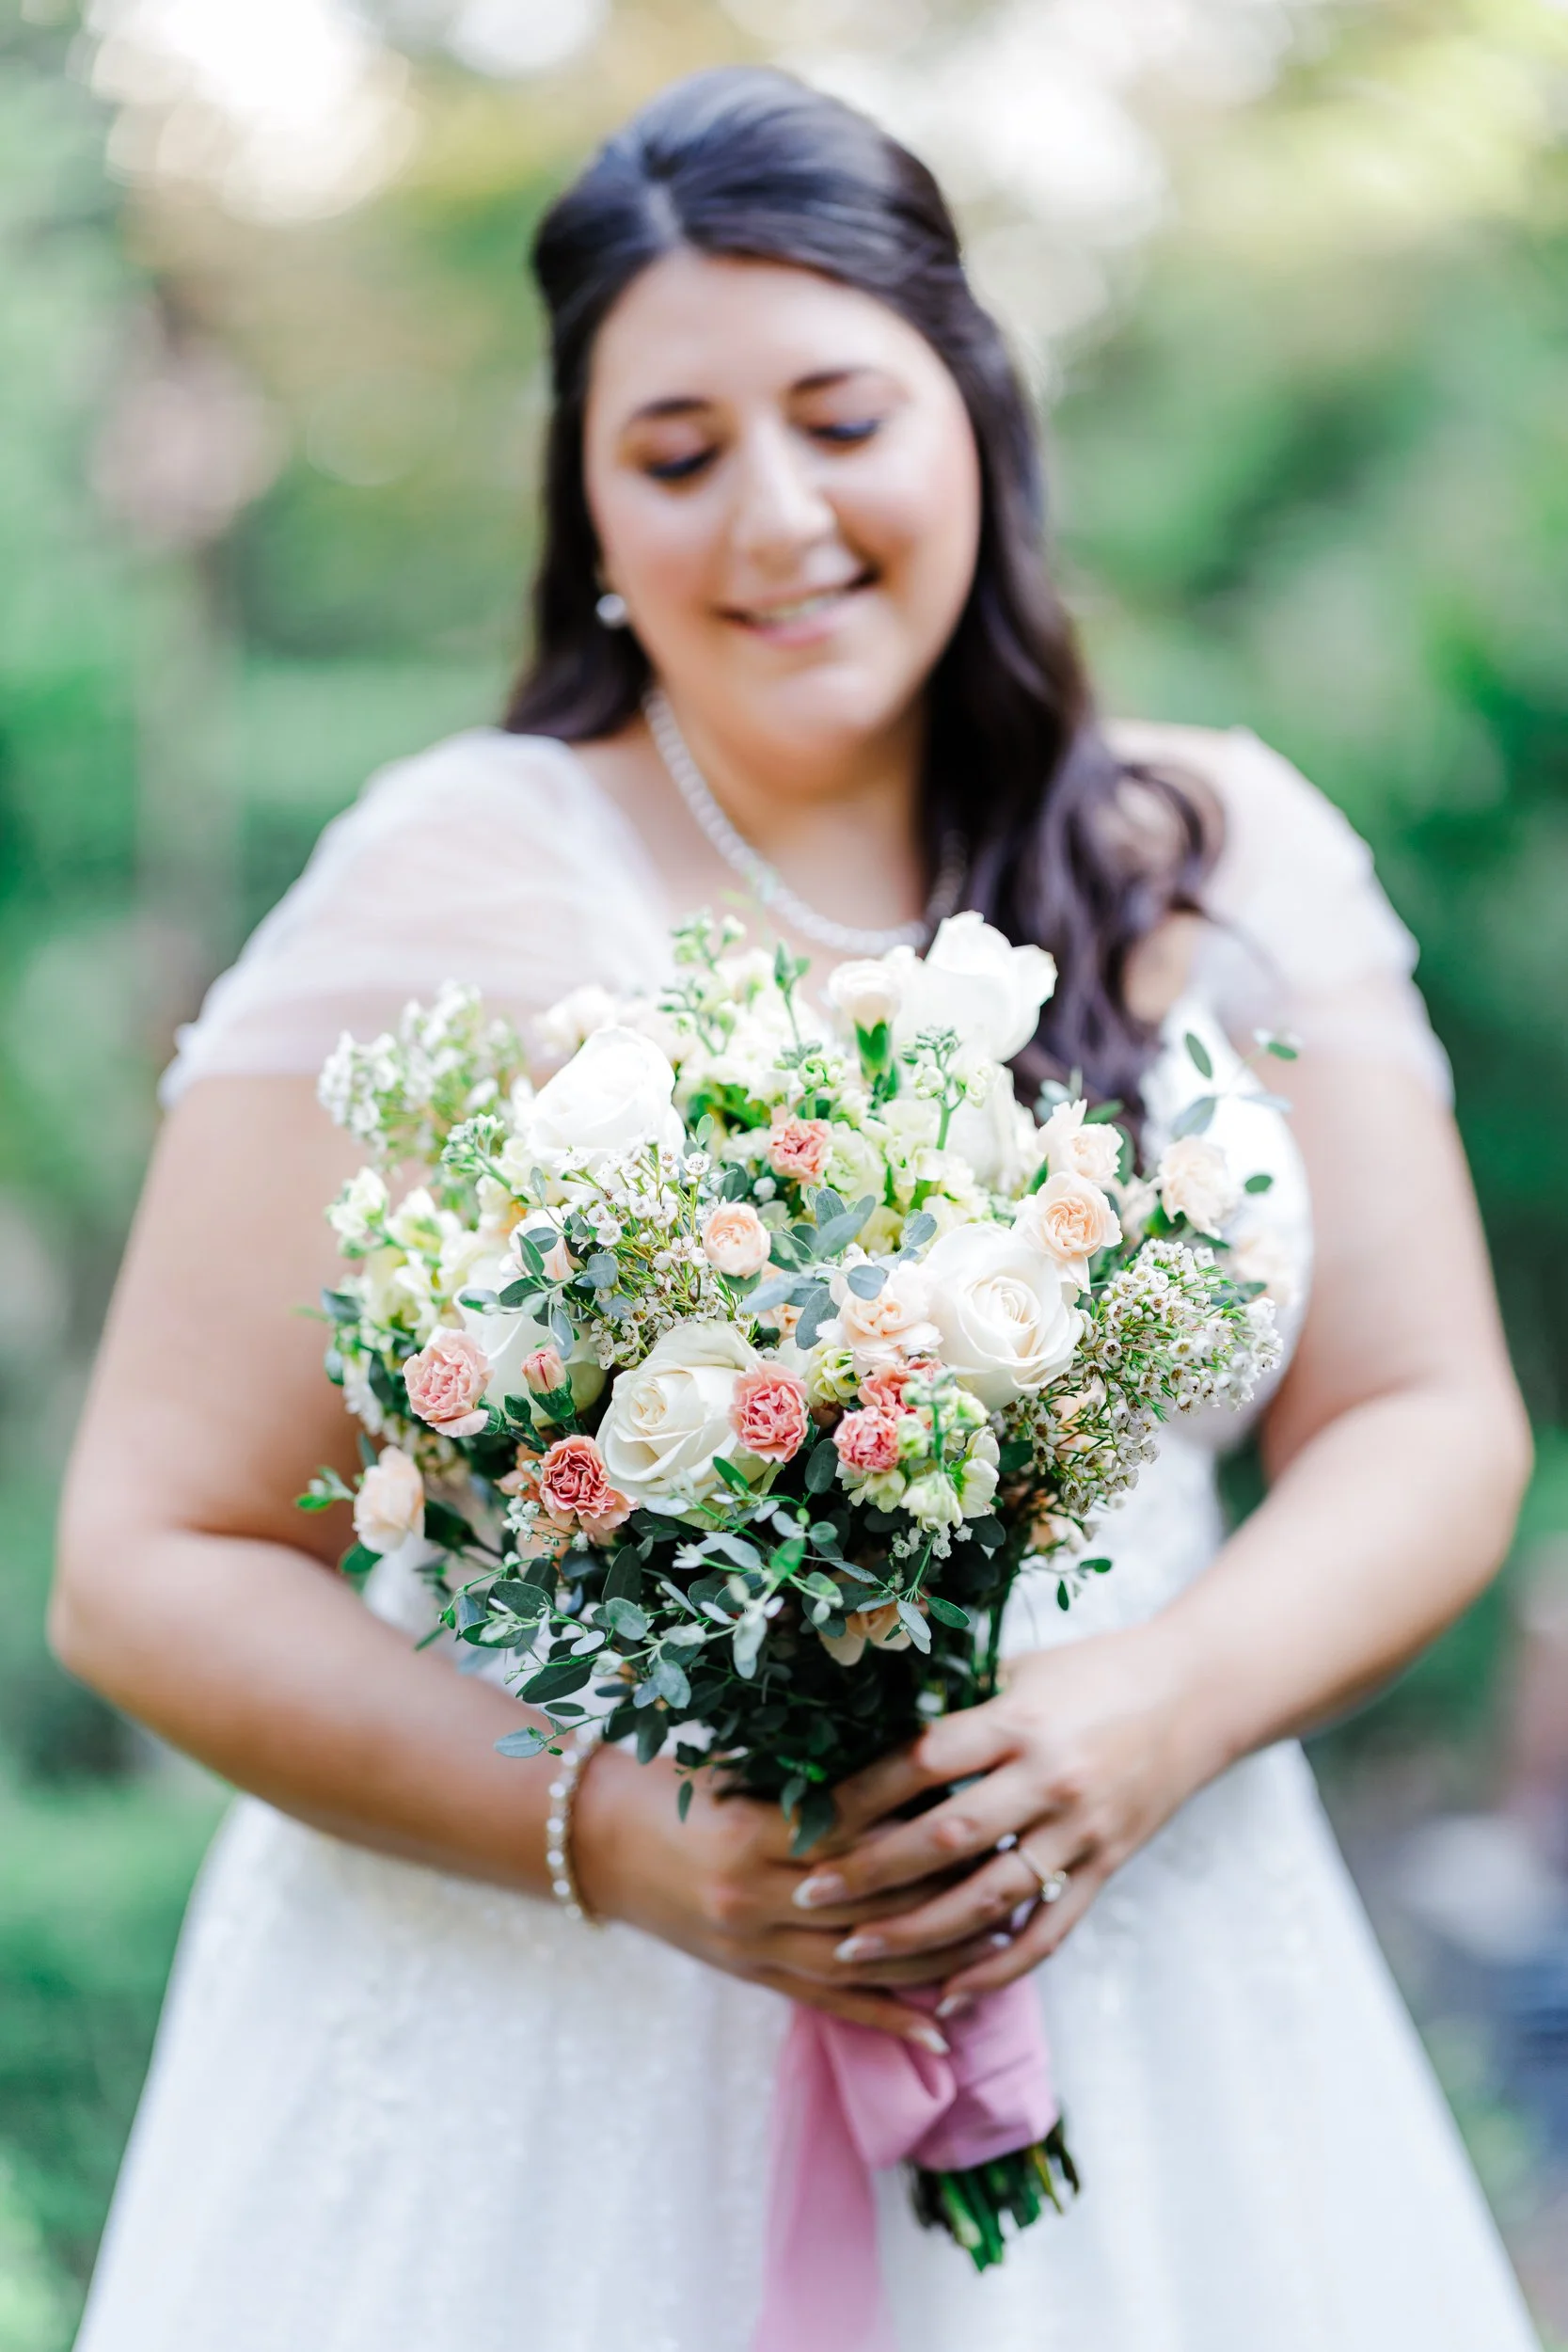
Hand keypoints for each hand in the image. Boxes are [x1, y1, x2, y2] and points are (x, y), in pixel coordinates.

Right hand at [572, 1744, 1006, 2049]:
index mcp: (752, 1832)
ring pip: (863, 1960)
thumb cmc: (673, 1787)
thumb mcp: (737, 1768)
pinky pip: (832, 2004)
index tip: (980, 1793)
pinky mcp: (754, 1978)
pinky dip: (889, 2019)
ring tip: (1001, 1933)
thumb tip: (908, 1749)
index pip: (857, 1827)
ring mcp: (754, 1947)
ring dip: (936, 1953)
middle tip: (1014, 1859)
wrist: (597, 1842)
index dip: (919, 1813)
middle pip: (871, 1899)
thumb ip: (810, 1772)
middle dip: (947, 1883)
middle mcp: (755, 1897)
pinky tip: (943, 2030)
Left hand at [785, 1620, 1215, 2012]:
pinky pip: (1048, 1932)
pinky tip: (948, 1995)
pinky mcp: (1105, 1866)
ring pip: (989, 1898)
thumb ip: (956, 1704)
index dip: (861, 1793)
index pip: (924, 1761)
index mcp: (1020, 1719)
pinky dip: (998, 1969)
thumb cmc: (1092, 1671)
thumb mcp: (1020, 1669)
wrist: (1196, 1693)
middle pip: (947, 1837)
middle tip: (808, 1893)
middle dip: (871, 1871)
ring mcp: (1081, 1830)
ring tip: (852, 1952)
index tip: (805, 1818)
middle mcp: (1050, 1779)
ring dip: (917, 1932)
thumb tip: (861, 1730)